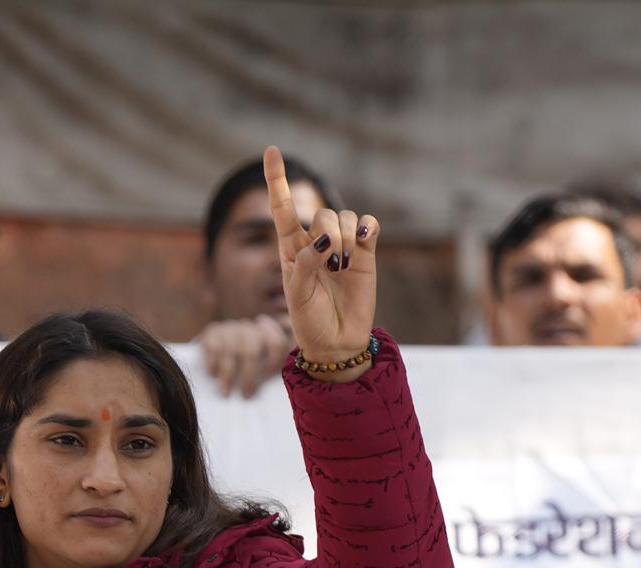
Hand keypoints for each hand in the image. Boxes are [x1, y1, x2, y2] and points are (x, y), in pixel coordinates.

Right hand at [196, 314, 292, 397]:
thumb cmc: (245, 364)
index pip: (277, 343)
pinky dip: (213, 363)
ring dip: (228, 375)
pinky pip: (214, 347)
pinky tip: (214, 375)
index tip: (266, 382)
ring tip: (226, 393)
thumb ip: (270, 373)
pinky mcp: (213, 331)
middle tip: (246, 395)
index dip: (274, 363)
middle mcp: (250, 328)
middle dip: (248, 376)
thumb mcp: (261, 366)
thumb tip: (275, 391)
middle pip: (251, 351)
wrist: (219, 348)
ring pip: (231, 350)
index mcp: (268, 335)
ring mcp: (231, 328)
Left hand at [265, 146, 375, 373]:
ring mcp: (343, 246)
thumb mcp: (297, 295)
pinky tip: (364, 244)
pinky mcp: (366, 253)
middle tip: (331, 266)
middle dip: (328, 234)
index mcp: (291, 248)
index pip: (282, 207)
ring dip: (346, 240)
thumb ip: (306, 264)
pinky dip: (367, 228)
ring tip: (343, 269)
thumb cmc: (310, 321)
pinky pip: (368, 224)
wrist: (336, 342)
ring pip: (346, 217)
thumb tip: (327, 241)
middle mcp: (316, 242)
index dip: (277, 179)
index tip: (272, 150)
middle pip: (322, 213)